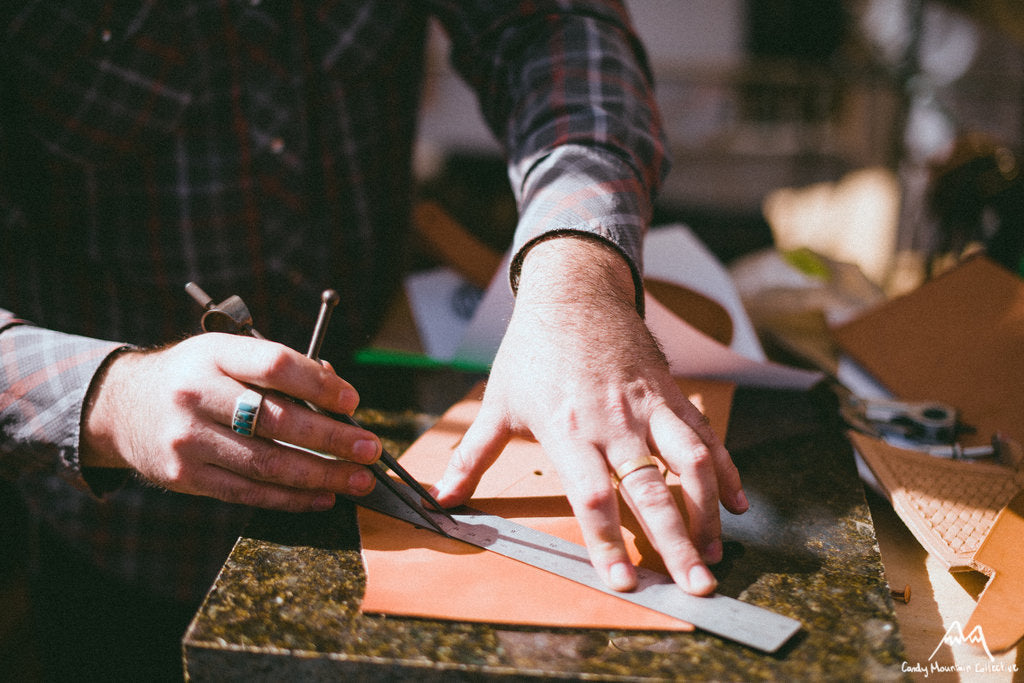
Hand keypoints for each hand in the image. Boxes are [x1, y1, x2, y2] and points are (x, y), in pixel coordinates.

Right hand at [80, 333, 380, 510]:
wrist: (123, 407)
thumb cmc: (195, 376)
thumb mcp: (226, 354)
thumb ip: (277, 368)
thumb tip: (337, 391)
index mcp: (214, 355)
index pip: (274, 365)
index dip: (319, 384)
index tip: (352, 401)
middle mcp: (196, 395)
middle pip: (276, 420)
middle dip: (332, 438)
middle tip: (369, 449)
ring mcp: (188, 439)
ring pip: (266, 464)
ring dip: (320, 475)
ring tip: (357, 480)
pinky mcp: (185, 476)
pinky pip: (248, 492)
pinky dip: (291, 498)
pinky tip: (322, 496)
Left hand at [431, 236, 747, 594]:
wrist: (574, 291)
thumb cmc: (532, 349)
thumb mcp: (498, 402)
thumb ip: (472, 456)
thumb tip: (439, 499)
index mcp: (568, 429)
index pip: (593, 495)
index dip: (608, 541)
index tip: (624, 582)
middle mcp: (614, 422)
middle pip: (651, 489)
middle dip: (676, 541)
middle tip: (696, 585)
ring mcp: (647, 407)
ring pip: (689, 462)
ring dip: (707, 509)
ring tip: (717, 552)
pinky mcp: (669, 394)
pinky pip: (704, 435)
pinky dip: (726, 469)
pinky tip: (737, 502)